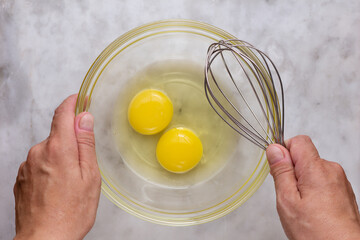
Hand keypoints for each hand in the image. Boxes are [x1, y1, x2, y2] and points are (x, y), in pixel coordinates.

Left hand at [13, 95, 100, 239]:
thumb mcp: (89, 175)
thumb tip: (83, 118)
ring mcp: (27, 165)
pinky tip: (57, 188)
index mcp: (58, 149)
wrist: (45, 239)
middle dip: (71, 141)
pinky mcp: (22, 177)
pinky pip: (39, 163)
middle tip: (83, 165)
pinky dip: (50, 169)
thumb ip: (84, 143)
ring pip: (49, 150)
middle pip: (57, 134)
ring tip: (70, 183)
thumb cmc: (70, 212)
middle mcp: (38, 152)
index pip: (62, 113)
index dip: (72, 103)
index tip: (80, 99)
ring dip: (60, 157)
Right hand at [266, 135, 359, 239]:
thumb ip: (281, 171)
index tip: (278, 168)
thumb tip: (274, 149)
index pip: (298, 141)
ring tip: (301, 205)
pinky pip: (322, 180)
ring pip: (313, 169)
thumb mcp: (287, 200)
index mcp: (316, 169)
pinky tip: (312, 208)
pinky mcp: (343, 191)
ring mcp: (340, 181)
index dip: (284, 151)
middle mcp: (331, 170)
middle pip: (305, 156)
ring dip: (302, 181)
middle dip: (292, 170)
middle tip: (288, 193)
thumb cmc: (317, 231)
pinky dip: (313, 189)